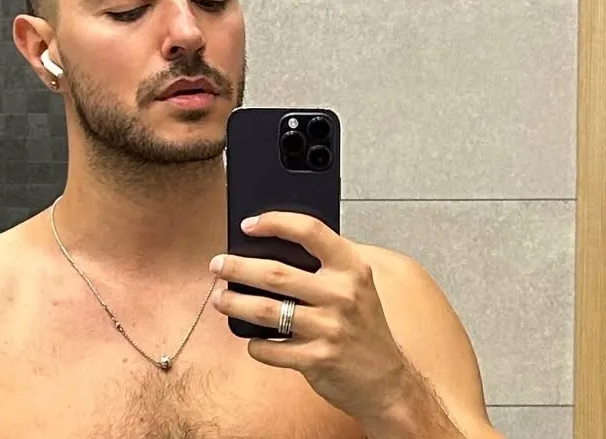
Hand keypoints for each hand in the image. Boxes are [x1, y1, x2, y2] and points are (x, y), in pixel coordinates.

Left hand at [208, 212, 411, 427]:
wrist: (388, 382)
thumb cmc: (364, 330)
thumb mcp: (358, 287)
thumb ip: (327, 265)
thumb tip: (272, 246)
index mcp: (352, 269)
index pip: (310, 231)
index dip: (275, 222)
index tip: (249, 225)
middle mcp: (342, 295)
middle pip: (275, 273)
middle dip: (237, 267)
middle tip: (217, 264)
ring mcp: (330, 328)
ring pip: (266, 310)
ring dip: (234, 303)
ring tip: (219, 299)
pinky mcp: (318, 359)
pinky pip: (270, 348)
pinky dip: (255, 345)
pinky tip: (252, 340)